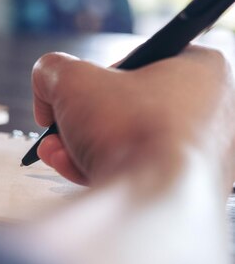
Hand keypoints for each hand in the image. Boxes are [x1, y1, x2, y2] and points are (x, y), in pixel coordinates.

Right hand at [31, 45, 234, 188]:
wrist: (152, 202)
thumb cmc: (131, 132)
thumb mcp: (71, 80)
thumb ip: (52, 70)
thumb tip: (47, 85)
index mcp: (204, 71)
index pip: (140, 61)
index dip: (98, 77)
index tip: (75, 93)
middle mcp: (216, 112)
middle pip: (128, 108)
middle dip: (81, 121)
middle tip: (58, 127)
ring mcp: (207, 157)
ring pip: (129, 144)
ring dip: (82, 147)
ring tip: (60, 153)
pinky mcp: (191, 192)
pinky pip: (140, 175)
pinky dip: (104, 172)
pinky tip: (77, 171)